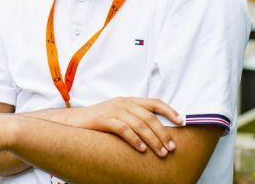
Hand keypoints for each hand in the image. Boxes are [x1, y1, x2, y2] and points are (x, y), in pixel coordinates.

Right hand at [57, 97, 182, 156]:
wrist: (73, 121)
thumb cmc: (98, 121)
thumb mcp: (118, 115)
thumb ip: (134, 118)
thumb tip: (155, 131)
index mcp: (129, 101)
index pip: (154, 103)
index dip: (169, 111)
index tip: (181, 122)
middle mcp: (124, 103)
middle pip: (150, 117)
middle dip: (163, 133)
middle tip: (172, 147)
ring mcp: (114, 110)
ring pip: (139, 125)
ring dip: (153, 140)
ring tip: (161, 152)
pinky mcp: (104, 120)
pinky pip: (124, 130)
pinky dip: (135, 140)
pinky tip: (142, 150)